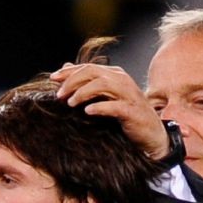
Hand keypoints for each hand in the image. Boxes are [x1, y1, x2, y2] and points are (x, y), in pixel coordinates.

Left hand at [50, 62, 169, 159]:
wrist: (150, 135)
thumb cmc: (126, 117)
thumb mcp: (104, 98)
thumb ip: (87, 83)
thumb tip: (66, 67)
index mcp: (114, 75)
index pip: (88, 67)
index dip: (69, 72)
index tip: (52, 79)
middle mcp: (122, 80)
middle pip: (93, 73)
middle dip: (73, 81)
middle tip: (58, 95)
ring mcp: (128, 95)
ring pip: (103, 85)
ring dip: (84, 92)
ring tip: (70, 103)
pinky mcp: (132, 111)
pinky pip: (114, 106)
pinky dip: (100, 107)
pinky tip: (87, 111)